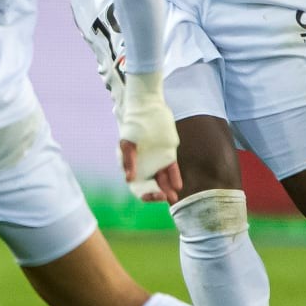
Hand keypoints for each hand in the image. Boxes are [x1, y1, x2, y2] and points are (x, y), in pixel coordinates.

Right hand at [116, 70, 181, 203]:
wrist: (147, 107)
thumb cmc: (134, 124)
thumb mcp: (128, 142)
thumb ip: (128, 160)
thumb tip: (128, 179)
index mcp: (131, 165)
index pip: (136, 185)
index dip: (144, 193)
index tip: (153, 196)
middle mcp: (143, 165)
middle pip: (150, 186)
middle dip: (157, 194)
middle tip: (166, 198)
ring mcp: (156, 160)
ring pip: (162, 180)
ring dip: (167, 189)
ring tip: (174, 197)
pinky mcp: (167, 154)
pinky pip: (171, 170)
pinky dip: (174, 178)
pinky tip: (178, 185)